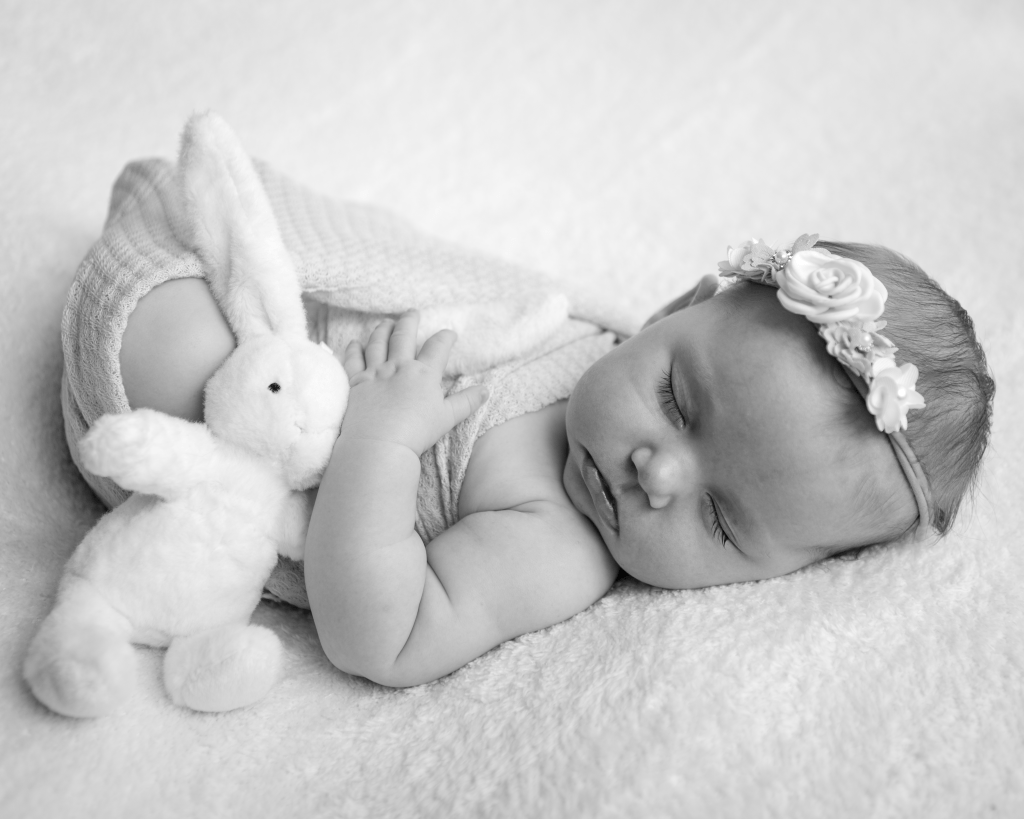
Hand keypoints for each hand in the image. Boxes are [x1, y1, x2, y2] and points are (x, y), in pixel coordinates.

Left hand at [340, 311, 487, 454]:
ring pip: (377, 342)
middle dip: (409, 321)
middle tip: (412, 312)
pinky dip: (354, 349)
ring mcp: (374, 373)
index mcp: (423, 374)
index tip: (449, 333)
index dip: (445, 337)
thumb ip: (467, 402)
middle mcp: (398, 367)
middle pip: (403, 336)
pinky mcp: (355, 383)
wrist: (380, 445)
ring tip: (386, 323)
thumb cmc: (416, 433)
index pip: (437, 348)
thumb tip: (486, 390)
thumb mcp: (447, 418)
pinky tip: (355, 343)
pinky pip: (353, 359)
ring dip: (382, 330)